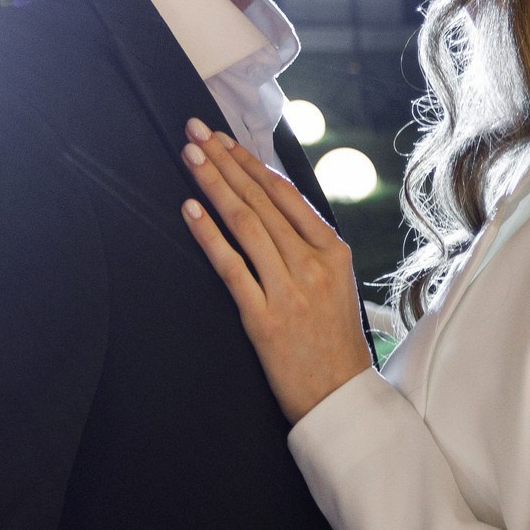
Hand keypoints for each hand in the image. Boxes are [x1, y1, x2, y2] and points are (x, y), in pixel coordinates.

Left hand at [179, 120, 370, 421]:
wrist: (338, 396)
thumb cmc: (333, 340)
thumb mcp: (336, 282)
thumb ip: (309, 245)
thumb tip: (272, 205)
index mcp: (333, 250)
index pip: (286, 194)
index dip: (251, 163)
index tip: (225, 140)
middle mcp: (313, 264)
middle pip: (261, 202)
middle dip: (225, 163)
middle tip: (197, 133)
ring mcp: (289, 290)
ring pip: (246, 225)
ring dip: (214, 186)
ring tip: (190, 158)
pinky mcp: (264, 317)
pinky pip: (231, 267)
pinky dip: (209, 235)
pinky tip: (190, 210)